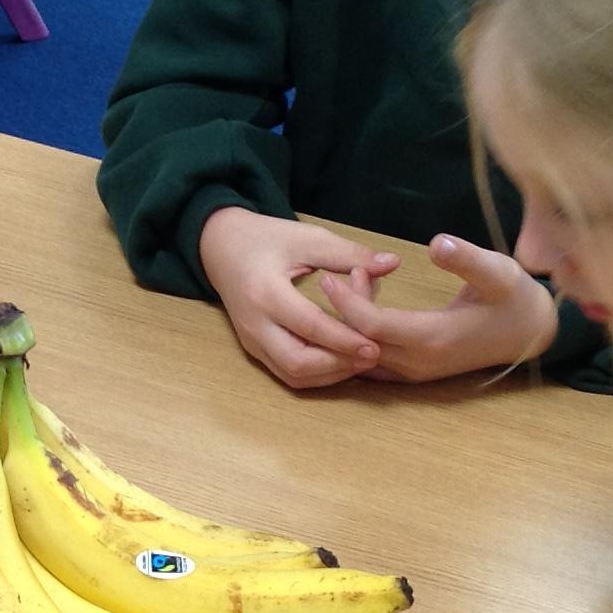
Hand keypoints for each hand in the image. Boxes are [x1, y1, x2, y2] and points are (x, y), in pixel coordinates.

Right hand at [197, 208, 398, 389]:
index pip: (308, 326)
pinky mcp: (254, 348)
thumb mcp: (307, 238)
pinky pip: (286, 372)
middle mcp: (254, 323)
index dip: (344, 340)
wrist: (220, 247)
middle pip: (297, 363)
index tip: (376, 345)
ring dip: (329, 374)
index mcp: (265, 292)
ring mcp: (252, 340)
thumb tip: (392, 263)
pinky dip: (316, 374)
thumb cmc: (265, 239)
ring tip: (361, 361)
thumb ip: (349, 254)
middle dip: (338, 365)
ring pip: (292, 375)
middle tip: (372, 356)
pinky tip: (340, 362)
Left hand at [316, 233, 557, 382]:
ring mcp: (417, 372)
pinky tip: (367, 302)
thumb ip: (467, 259)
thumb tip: (436, 243)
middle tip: (345, 270)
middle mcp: (419, 363)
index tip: (331, 275)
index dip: (348, 303)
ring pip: (364, 353)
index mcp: (434, 338)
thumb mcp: (498, 271)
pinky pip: (373, 360)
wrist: (531, 333)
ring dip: (351, 322)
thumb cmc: (514, 299)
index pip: (373, 327)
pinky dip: (360, 335)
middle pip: (361, 342)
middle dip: (345, 308)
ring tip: (358, 279)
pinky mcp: (416, 372)